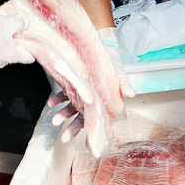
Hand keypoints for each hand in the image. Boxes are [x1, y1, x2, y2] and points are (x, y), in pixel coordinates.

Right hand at [0, 9, 34, 68]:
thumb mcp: (7, 22)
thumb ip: (21, 24)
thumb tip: (25, 24)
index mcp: (10, 56)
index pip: (29, 58)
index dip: (33, 48)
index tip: (34, 40)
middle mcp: (1, 62)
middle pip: (17, 53)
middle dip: (19, 41)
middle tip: (19, 29)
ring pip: (6, 50)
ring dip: (8, 39)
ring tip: (6, 27)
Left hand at [46, 27, 133, 142]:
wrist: (99, 45)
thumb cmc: (111, 60)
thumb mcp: (118, 69)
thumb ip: (124, 82)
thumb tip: (132, 94)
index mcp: (104, 101)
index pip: (98, 118)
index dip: (91, 129)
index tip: (84, 140)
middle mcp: (92, 99)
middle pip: (83, 117)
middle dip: (73, 128)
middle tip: (64, 137)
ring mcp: (81, 92)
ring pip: (71, 107)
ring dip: (63, 114)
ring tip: (55, 119)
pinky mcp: (72, 83)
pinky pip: (64, 94)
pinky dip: (57, 99)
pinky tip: (52, 102)